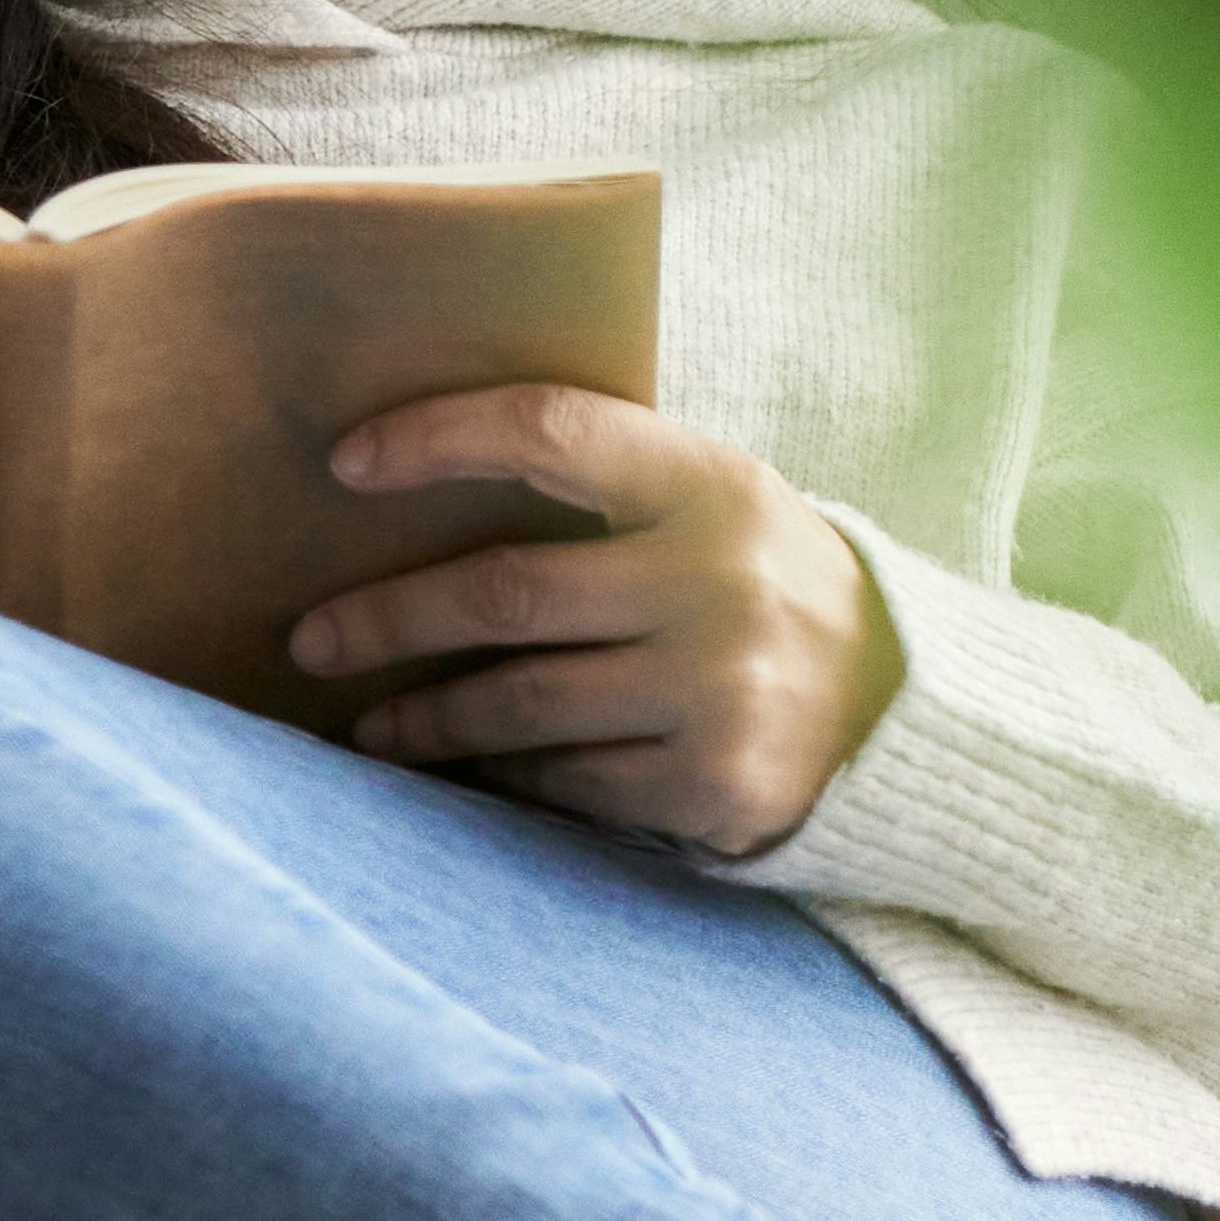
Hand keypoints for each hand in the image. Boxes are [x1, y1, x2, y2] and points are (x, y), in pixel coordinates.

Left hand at [289, 383, 899, 850]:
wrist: (909, 710)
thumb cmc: (769, 588)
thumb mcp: (718, 506)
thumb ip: (607, 489)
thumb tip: (423, 483)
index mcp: (713, 485)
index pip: (550, 433)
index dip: (437, 439)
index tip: (346, 462)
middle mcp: (717, 585)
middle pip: (505, 593)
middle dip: (387, 618)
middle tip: (310, 637)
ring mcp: (717, 693)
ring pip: (519, 706)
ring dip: (423, 718)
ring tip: (367, 724)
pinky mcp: (713, 787)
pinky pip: (566, 783)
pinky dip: (502, 778)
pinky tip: (462, 773)